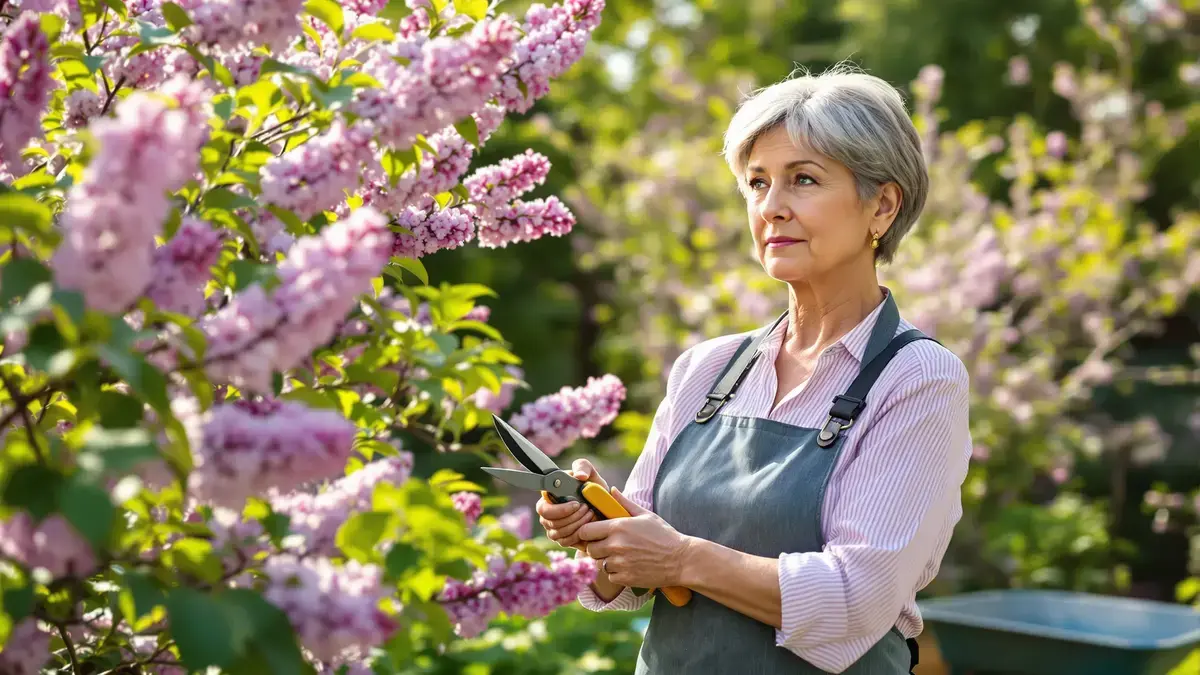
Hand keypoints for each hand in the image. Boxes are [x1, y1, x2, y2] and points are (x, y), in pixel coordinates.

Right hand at [535, 459, 607, 551]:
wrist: (605, 508)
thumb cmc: (595, 489)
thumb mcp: (591, 474)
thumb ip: (583, 467)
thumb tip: (579, 476)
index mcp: (548, 498)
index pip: (542, 508)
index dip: (558, 509)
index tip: (576, 504)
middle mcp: (547, 514)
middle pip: (550, 523)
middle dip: (572, 517)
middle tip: (588, 509)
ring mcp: (553, 528)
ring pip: (558, 533)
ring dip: (578, 524)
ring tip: (591, 514)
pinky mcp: (562, 539)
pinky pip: (565, 541)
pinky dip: (578, 534)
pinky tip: (589, 526)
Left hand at [577, 487, 692, 588]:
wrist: (681, 559)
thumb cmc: (664, 535)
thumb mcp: (645, 515)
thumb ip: (624, 503)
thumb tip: (612, 490)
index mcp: (618, 527)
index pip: (585, 531)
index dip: (587, 533)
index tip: (594, 534)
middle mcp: (615, 545)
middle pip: (590, 549)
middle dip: (597, 548)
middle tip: (609, 546)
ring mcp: (619, 563)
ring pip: (600, 564)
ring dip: (607, 561)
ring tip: (623, 557)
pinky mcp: (625, 578)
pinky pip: (611, 576)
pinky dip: (617, 573)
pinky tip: (630, 567)